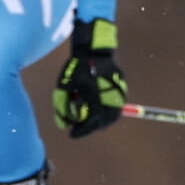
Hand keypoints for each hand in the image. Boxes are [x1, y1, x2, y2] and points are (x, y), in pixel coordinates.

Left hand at [53, 17, 125, 136]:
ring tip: (88, 119)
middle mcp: (111, 99)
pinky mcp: (122, 90)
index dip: (81, 131)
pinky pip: (116, 108)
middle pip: (102, 123)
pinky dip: (107, 113)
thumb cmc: (77, 67)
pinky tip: (97, 110)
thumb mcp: (64, 86)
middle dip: (90, 127)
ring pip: (112, 117)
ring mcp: (119, 95)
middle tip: (79, 126)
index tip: (71, 134)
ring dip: (100, 122)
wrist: (94, 50)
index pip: (92, 123)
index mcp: (97, 98)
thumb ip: (62, 106)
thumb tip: (64, 125)